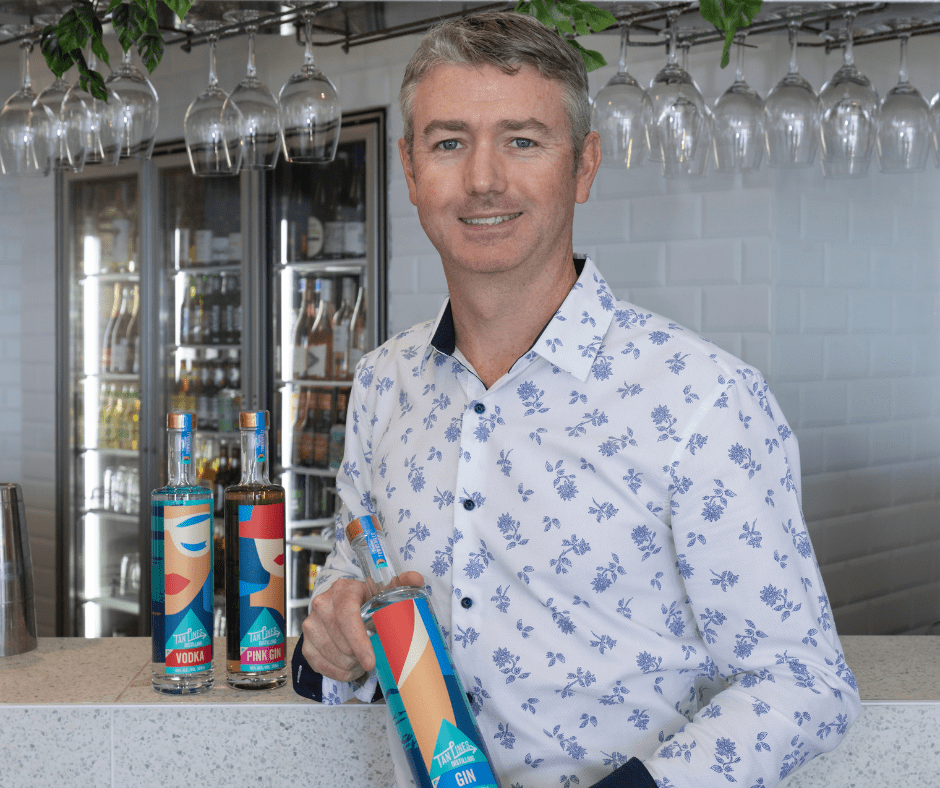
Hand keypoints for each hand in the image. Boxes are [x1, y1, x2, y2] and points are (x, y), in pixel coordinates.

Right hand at [301, 571, 424, 682]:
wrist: (341, 603)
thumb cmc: (366, 600)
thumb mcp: (384, 589)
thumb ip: (403, 583)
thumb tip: (415, 579)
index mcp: (342, 590)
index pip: (347, 617)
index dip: (359, 642)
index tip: (371, 661)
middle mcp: (322, 604)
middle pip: (341, 642)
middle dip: (359, 656)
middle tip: (373, 657)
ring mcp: (311, 624)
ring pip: (332, 656)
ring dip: (351, 665)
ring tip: (362, 660)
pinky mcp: (305, 642)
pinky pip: (321, 666)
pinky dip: (339, 672)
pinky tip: (351, 667)